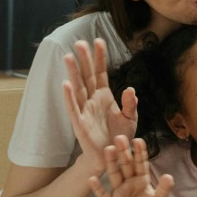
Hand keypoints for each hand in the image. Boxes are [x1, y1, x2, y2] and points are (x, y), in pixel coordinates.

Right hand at [63, 39, 137, 172]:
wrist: (112, 156)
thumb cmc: (120, 136)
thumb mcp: (130, 118)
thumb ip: (130, 103)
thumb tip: (130, 89)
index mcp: (104, 95)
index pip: (101, 72)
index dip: (100, 57)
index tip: (98, 40)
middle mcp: (92, 100)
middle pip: (87, 76)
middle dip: (84, 59)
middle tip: (80, 42)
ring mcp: (84, 110)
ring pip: (78, 88)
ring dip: (73, 73)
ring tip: (69, 56)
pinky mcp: (79, 123)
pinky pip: (73, 108)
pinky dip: (69, 96)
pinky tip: (65, 83)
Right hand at [89, 136, 174, 196]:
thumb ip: (163, 189)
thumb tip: (169, 176)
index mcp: (141, 179)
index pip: (140, 163)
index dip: (140, 152)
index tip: (138, 140)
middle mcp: (128, 181)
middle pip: (126, 164)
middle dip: (123, 152)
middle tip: (120, 137)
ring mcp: (118, 191)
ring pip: (114, 174)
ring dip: (111, 163)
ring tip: (108, 150)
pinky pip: (103, 194)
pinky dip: (97, 187)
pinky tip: (92, 179)